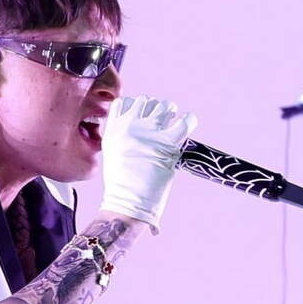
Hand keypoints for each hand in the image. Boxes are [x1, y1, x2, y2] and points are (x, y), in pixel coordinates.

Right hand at [97, 95, 197, 229]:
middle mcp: (130, 126)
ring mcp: (149, 133)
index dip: (137, 107)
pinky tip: (188, 123)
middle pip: (147, 101)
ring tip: (173, 124)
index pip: (126, 102)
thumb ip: (122, 134)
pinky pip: (185, 121)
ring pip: (165, 107)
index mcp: (114, 127)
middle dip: (156, 110)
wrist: (128, 202)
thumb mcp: (112, 151)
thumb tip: (138, 124)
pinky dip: (189, 120)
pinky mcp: (167, 143)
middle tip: (161, 123)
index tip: (143, 117)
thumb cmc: (122, 183)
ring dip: (171, 113)